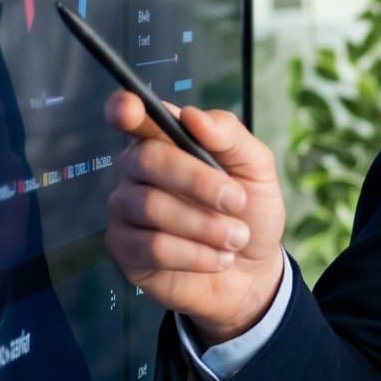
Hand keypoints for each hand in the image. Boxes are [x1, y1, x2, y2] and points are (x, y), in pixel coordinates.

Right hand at [103, 91, 285, 343]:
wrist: (253, 271)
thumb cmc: (249, 212)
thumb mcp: (256, 169)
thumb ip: (230, 136)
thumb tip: (193, 116)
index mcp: (165, 140)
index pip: (132, 116)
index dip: (124, 109)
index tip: (130, 110)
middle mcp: (136, 170)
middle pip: (147, 159)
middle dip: (198, 181)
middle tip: (237, 202)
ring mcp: (126, 209)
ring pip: (151, 206)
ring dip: (206, 226)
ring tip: (237, 238)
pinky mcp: (124, 249)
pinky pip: (153, 247)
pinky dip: (196, 255)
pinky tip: (219, 258)